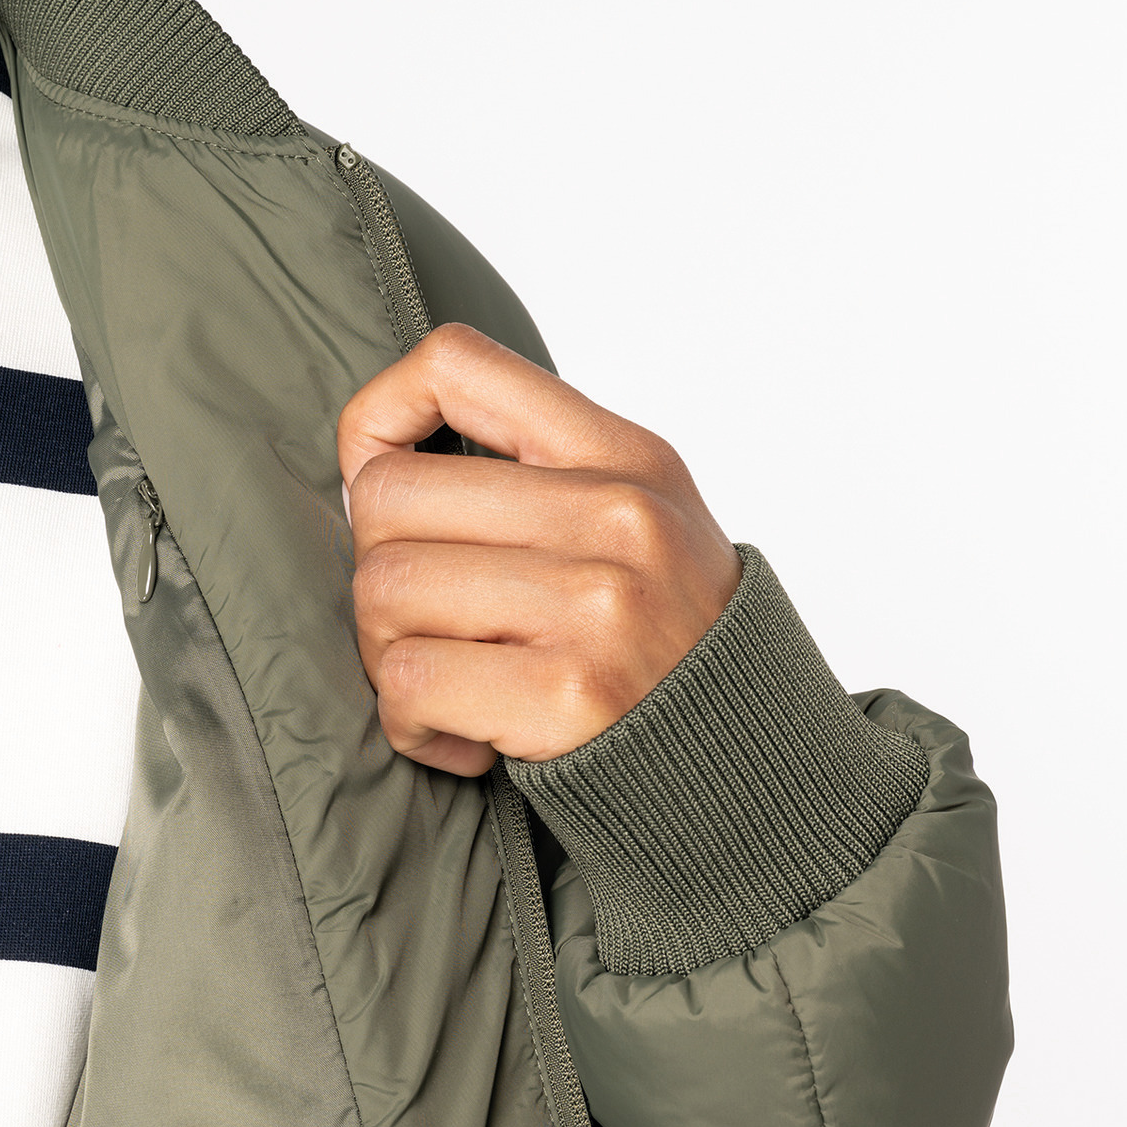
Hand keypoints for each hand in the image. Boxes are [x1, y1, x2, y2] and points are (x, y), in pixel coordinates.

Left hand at [337, 325, 741, 777]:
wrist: (752, 761)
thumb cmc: (671, 644)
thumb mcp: (642, 517)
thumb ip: (535, 474)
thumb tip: (375, 465)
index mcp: (622, 456)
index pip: (455, 365)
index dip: (378, 415)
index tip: (375, 478)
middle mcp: (615, 516)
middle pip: (387, 498)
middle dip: (375, 571)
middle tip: (420, 626)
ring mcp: (595, 604)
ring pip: (385, 591)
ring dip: (387, 656)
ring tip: (444, 686)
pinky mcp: (568, 694)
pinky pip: (410, 682)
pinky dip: (410, 723)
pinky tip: (460, 740)